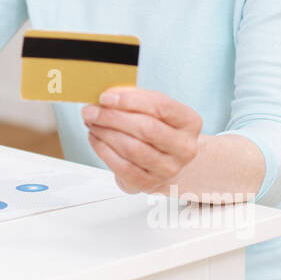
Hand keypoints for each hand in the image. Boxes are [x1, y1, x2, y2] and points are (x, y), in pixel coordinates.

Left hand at [81, 87, 202, 194]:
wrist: (168, 162)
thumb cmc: (158, 130)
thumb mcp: (154, 110)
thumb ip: (135, 100)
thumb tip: (107, 95)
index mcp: (189, 122)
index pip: (161, 106)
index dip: (130, 100)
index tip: (105, 97)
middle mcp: (185, 147)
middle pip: (145, 128)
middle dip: (112, 117)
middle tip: (90, 110)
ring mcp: (169, 169)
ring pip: (131, 148)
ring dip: (105, 133)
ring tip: (91, 122)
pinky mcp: (149, 184)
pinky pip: (122, 167)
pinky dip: (103, 150)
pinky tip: (96, 138)